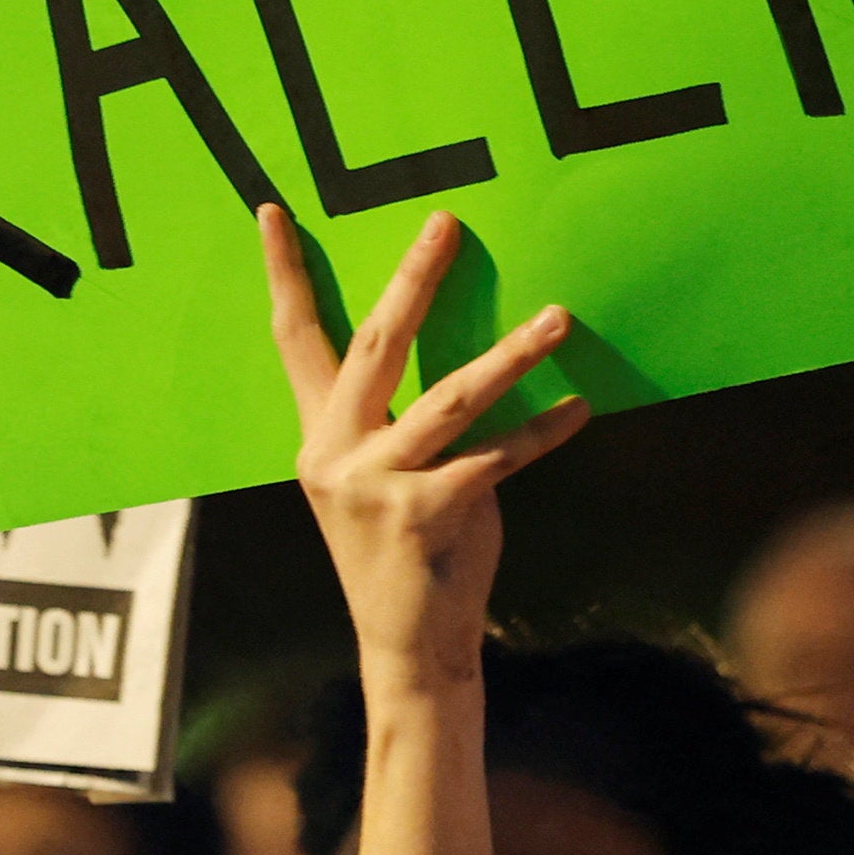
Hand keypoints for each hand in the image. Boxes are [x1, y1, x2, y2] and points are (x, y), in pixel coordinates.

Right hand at [261, 202, 582, 696]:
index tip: (274, 210)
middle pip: (375, 344)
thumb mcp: (385, 478)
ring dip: (511, 355)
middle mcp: (335, 453)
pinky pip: (495, 458)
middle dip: (413, 279)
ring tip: (557, 317)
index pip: (294, 339)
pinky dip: (541, 433)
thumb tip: (458, 356)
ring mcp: (375, 485)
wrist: (406, 644)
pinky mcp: (425, 515)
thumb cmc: (408, 552)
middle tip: (446, 222)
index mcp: (319, 435)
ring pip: (450, 398)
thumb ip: (398, 422)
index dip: (283, 273)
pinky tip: (579, 408)